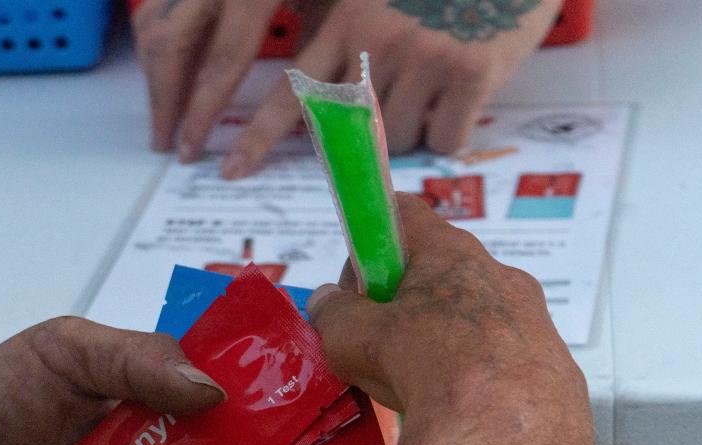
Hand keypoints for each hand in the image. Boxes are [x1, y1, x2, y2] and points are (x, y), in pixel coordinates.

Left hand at [132, 0, 560, 177]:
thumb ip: (337, 37)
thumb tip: (308, 104)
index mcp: (347, 17)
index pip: (292, 90)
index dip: (259, 137)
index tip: (232, 170)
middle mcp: (378, 38)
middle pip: (348, 132)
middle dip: (357, 136)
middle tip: (354, 118)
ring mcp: (424, 56)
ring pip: (397, 142)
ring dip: (411, 131)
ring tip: (431, 89)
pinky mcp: (469, 73)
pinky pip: (444, 140)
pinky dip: (450, 131)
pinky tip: (459, 95)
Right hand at [308, 192, 590, 444]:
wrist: (509, 436)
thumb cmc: (425, 366)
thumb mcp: (353, 339)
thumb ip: (335, 315)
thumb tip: (326, 302)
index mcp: (451, 253)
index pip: (405, 214)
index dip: (372, 241)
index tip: (358, 285)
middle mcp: (501, 276)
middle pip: (445, 273)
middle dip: (410, 305)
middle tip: (384, 348)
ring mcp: (536, 323)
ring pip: (480, 322)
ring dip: (448, 345)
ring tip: (423, 393)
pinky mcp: (557, 371)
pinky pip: (508, 366)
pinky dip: (481, 383)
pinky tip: (462, 418)